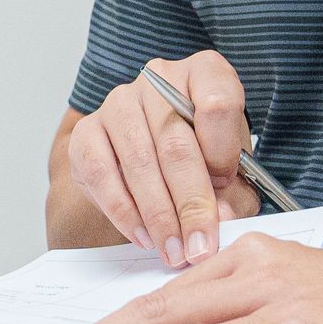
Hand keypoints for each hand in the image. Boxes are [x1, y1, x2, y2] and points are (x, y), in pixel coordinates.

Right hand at [61, 52, 257, 266]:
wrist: (159, 156)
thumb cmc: (204, 158)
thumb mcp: (235, 173)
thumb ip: (234, 195)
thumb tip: (220, 221)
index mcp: (205, 73)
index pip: (217, 102)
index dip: (223, 151)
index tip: (225, 187)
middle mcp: (160, 78)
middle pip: (175, 142)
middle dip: (189, 203)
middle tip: (198, 246)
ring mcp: (119, 102)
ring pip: (139, 161)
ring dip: (157, 215)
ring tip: (172, 250)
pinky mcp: (86, 130)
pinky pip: (99, 173)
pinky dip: (122, 211)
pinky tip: (142, 234)